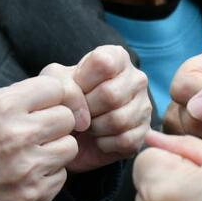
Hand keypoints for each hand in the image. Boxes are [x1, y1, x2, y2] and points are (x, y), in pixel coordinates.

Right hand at [0, 77, 86, 200]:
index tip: (39, 106)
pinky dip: (49, 174)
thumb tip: (66, 92)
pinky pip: (62, 176)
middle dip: (56, 123)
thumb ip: (24, 95)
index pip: (56, 88)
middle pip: (68, 118)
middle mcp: (17, 135)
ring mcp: (27, 167)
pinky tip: (26, 174)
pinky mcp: (34, 194)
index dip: (50, 97)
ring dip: (56, 148)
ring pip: (70, 147)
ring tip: (32, 152)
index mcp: (3, 106)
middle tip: (36, 131)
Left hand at [45, 46, 150, 172]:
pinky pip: (124, 140)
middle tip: (80, 112)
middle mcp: (137, 78)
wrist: (72, 131)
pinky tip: (98, 138)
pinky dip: (104, 143)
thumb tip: (83, 113)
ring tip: (88, 125)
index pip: (103, 63)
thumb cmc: (68, 99)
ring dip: (95, 128)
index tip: (76, 88)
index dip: (82, 80)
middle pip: (110, 95)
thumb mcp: (57, 82)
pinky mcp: (144, 133)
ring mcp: (144, 106)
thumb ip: (64, 85)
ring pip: (118, 120)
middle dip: (87, 109)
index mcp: (117, 57)